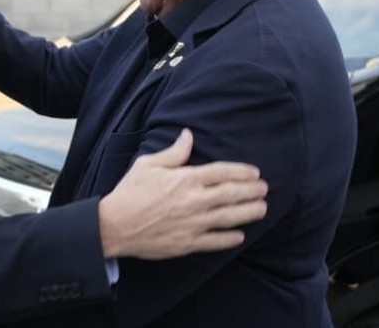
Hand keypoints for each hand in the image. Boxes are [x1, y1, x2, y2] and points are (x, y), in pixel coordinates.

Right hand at [98, 128, 267, 259]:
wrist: (114, 225)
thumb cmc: (129, 192)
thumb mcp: (148, 165)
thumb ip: (173, 152)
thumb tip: (188, 135)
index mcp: (185, 179)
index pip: (221, 172)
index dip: (241, 172)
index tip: (255, 173)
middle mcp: (194, 200)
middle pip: (231, 194)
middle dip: (251, 191)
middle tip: (265, 189)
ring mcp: (192, 223)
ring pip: (228, 217)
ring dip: (248, 213)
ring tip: (262, 209)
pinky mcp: (187, 243)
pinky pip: (214, 241)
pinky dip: (229, 238)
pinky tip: (240, 236)